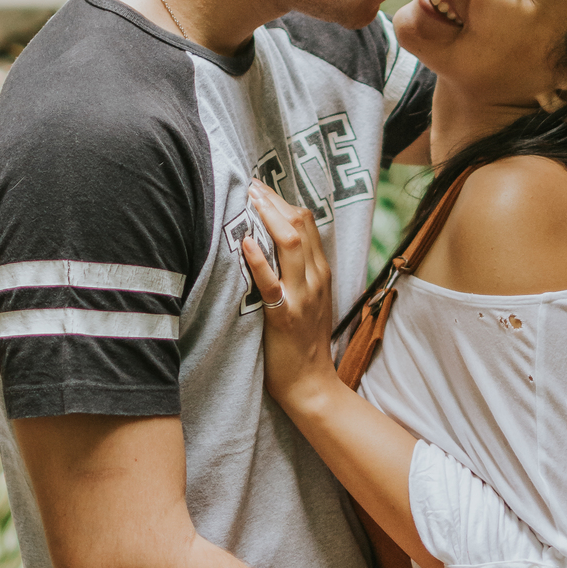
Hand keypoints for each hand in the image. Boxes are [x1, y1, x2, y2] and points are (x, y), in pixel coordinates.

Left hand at [245, 181, 339, 410]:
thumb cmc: (302, 342)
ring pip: (290, 245)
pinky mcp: (284, 316)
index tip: (261, 188)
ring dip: (267, 217)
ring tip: (248, 200)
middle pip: (300, 226)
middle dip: (273, 201)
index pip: (307, 223)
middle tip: (250, 184)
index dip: (283, 201)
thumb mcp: (309, 300)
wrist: (310, 383)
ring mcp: (303, 297)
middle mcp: (316, 279)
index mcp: (321, 273)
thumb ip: (297, 272)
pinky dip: (258, 260)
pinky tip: (245, 242)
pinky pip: (272, 283)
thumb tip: (270, 243)